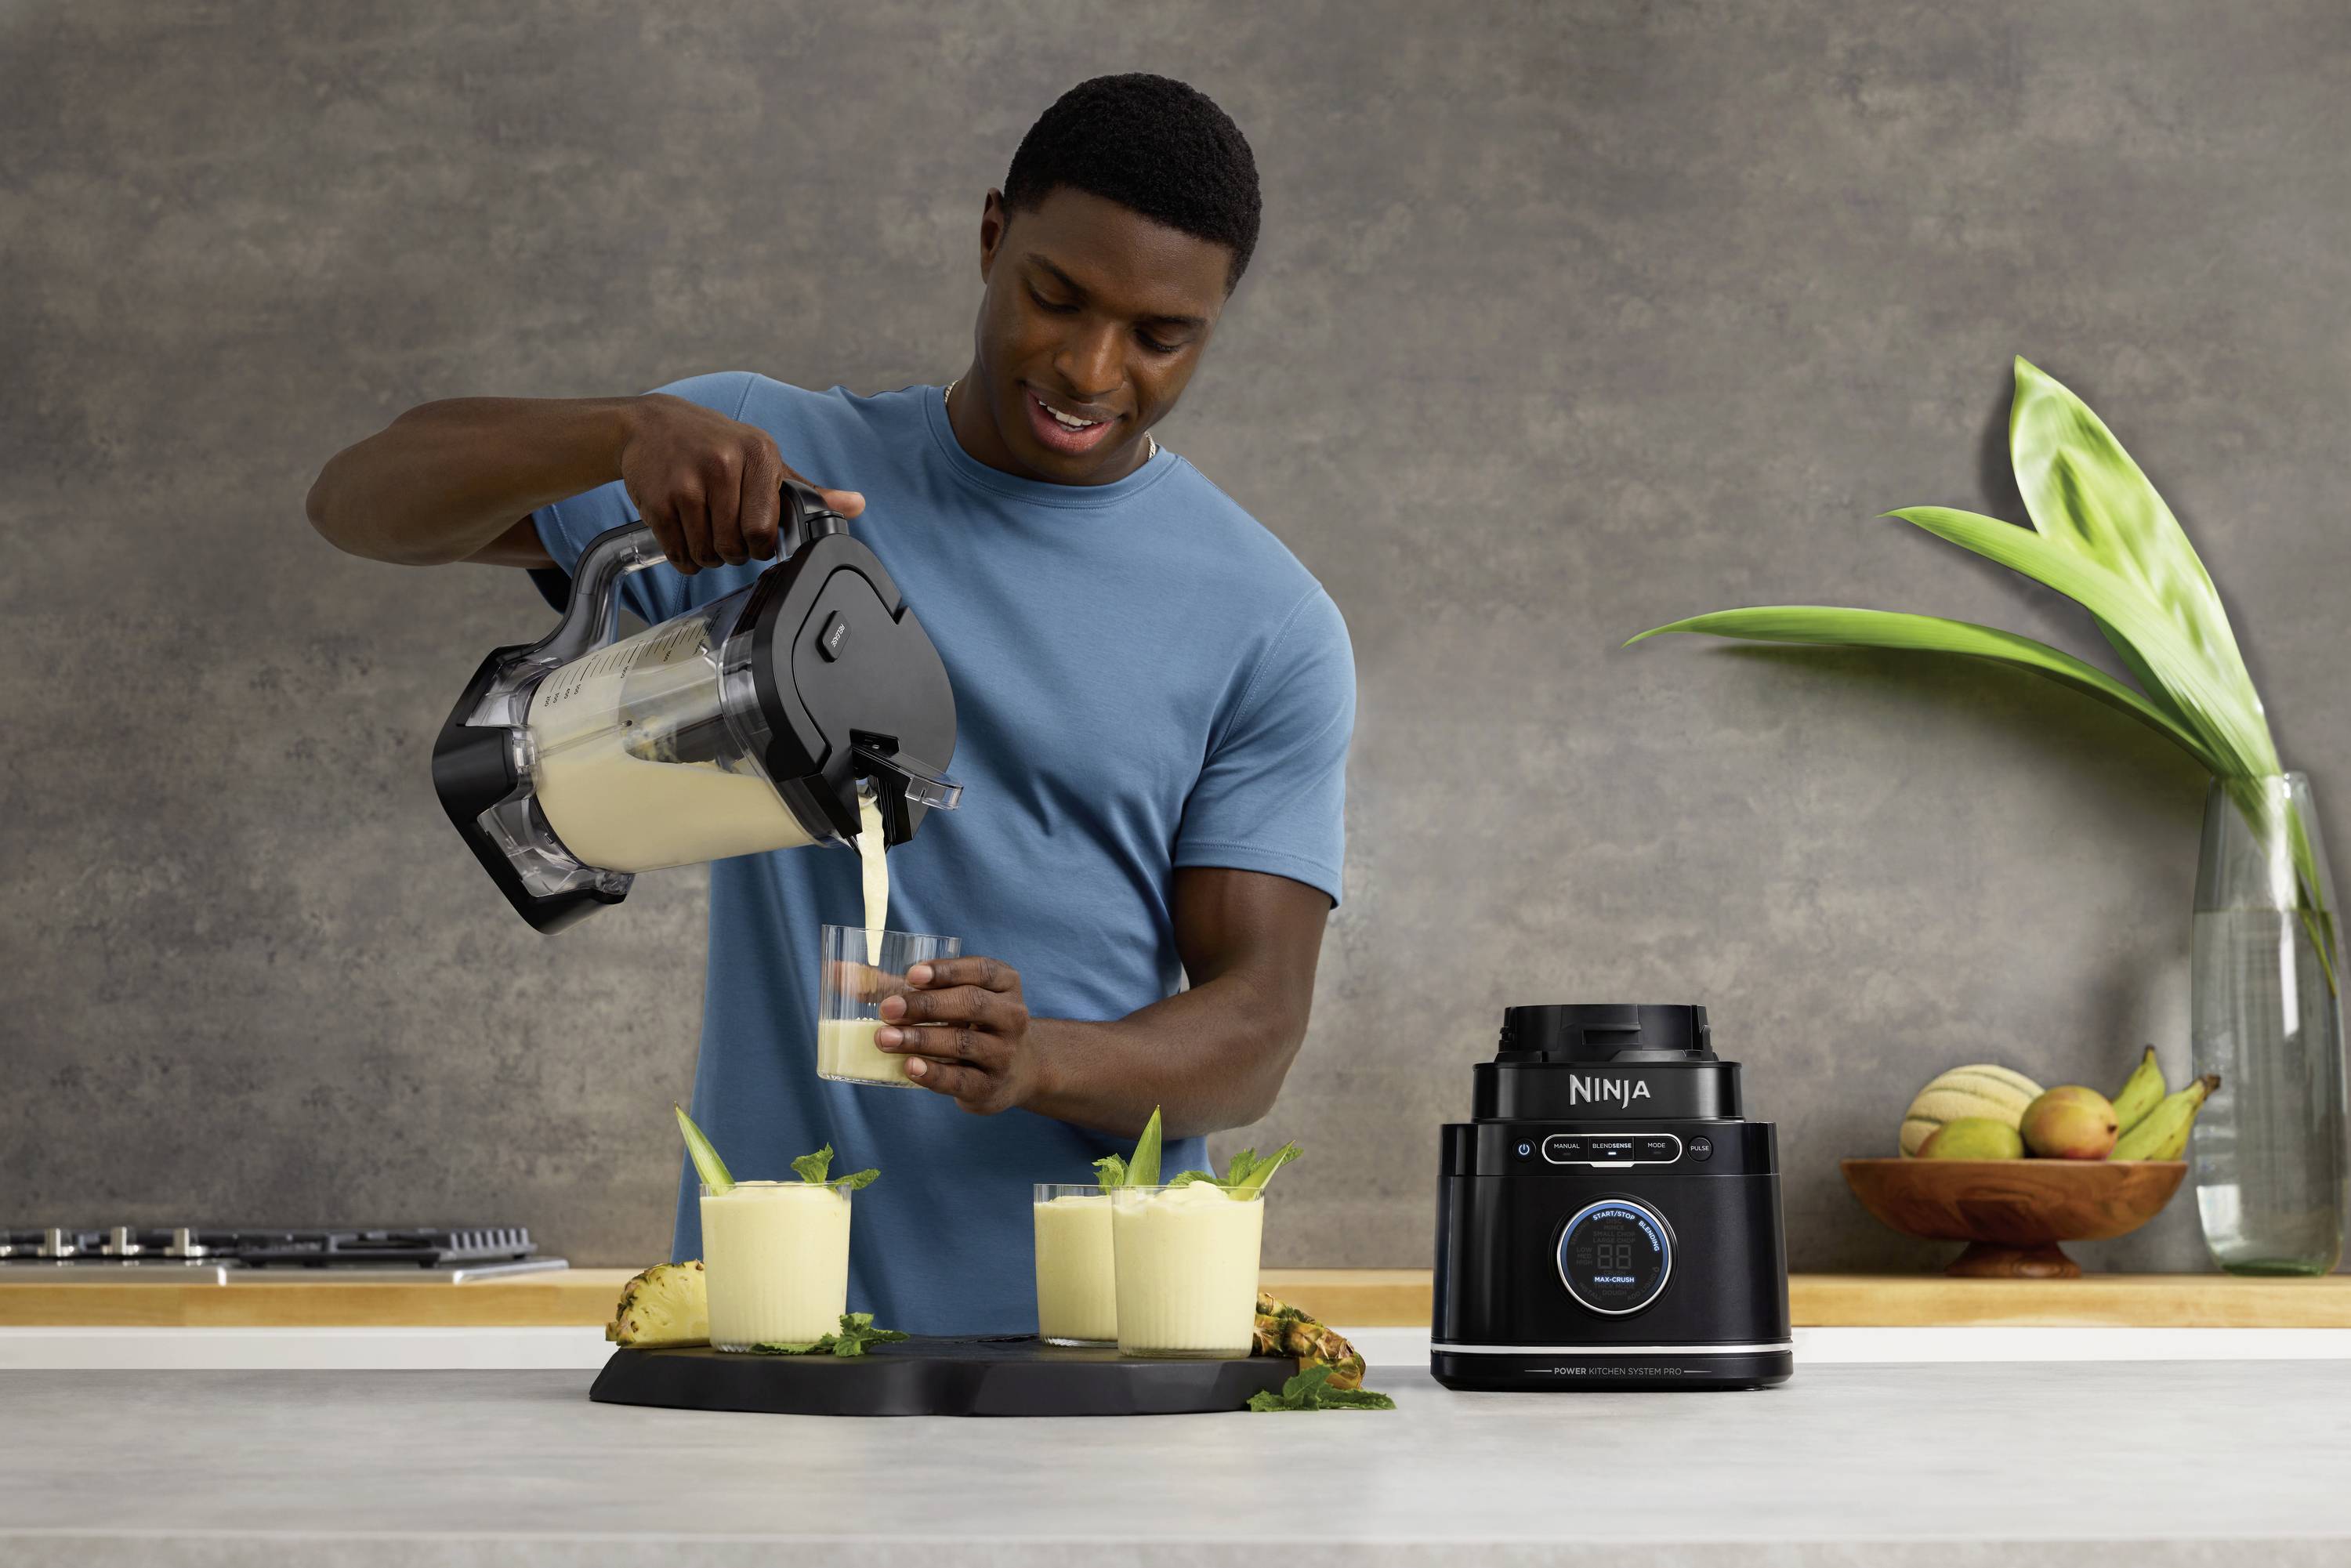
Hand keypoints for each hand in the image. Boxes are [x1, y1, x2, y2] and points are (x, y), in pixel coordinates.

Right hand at [617, 393, 864, 573]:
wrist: (651, 425)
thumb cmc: (714, 444)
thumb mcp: (762, 457)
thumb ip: (807, 489)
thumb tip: (857, 505)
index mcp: (759, 454)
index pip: (765, 530)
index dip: (761, 544)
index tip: (754, 534)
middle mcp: (723, 464)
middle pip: (736, 547)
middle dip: (733, 552)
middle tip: (725, 530)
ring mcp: (687, 482)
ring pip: (706, 554)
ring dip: (706, 555)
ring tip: (703, 527)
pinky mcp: (657, 500)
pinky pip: (678, 554)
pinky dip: (682, 556)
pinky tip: (683, 531)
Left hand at [875, 956, 1036, 1114]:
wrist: (1015, 1070)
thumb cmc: (973, 1023)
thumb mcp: (956, 997)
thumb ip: (906, 986)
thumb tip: (843, 975)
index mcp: (1005, 984)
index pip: (981, 971)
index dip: (946, 971)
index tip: (911, 975)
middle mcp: (1011, 1016)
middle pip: (971, 1004)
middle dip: (926, 1006)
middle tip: (888, 1009)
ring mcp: (1004, 1053)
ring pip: (962, 1042)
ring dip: (920, 1039)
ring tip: (885, 1038)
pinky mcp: (989, 1086)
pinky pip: (959, 1079)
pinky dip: (932, 1073)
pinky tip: (909, 1066)